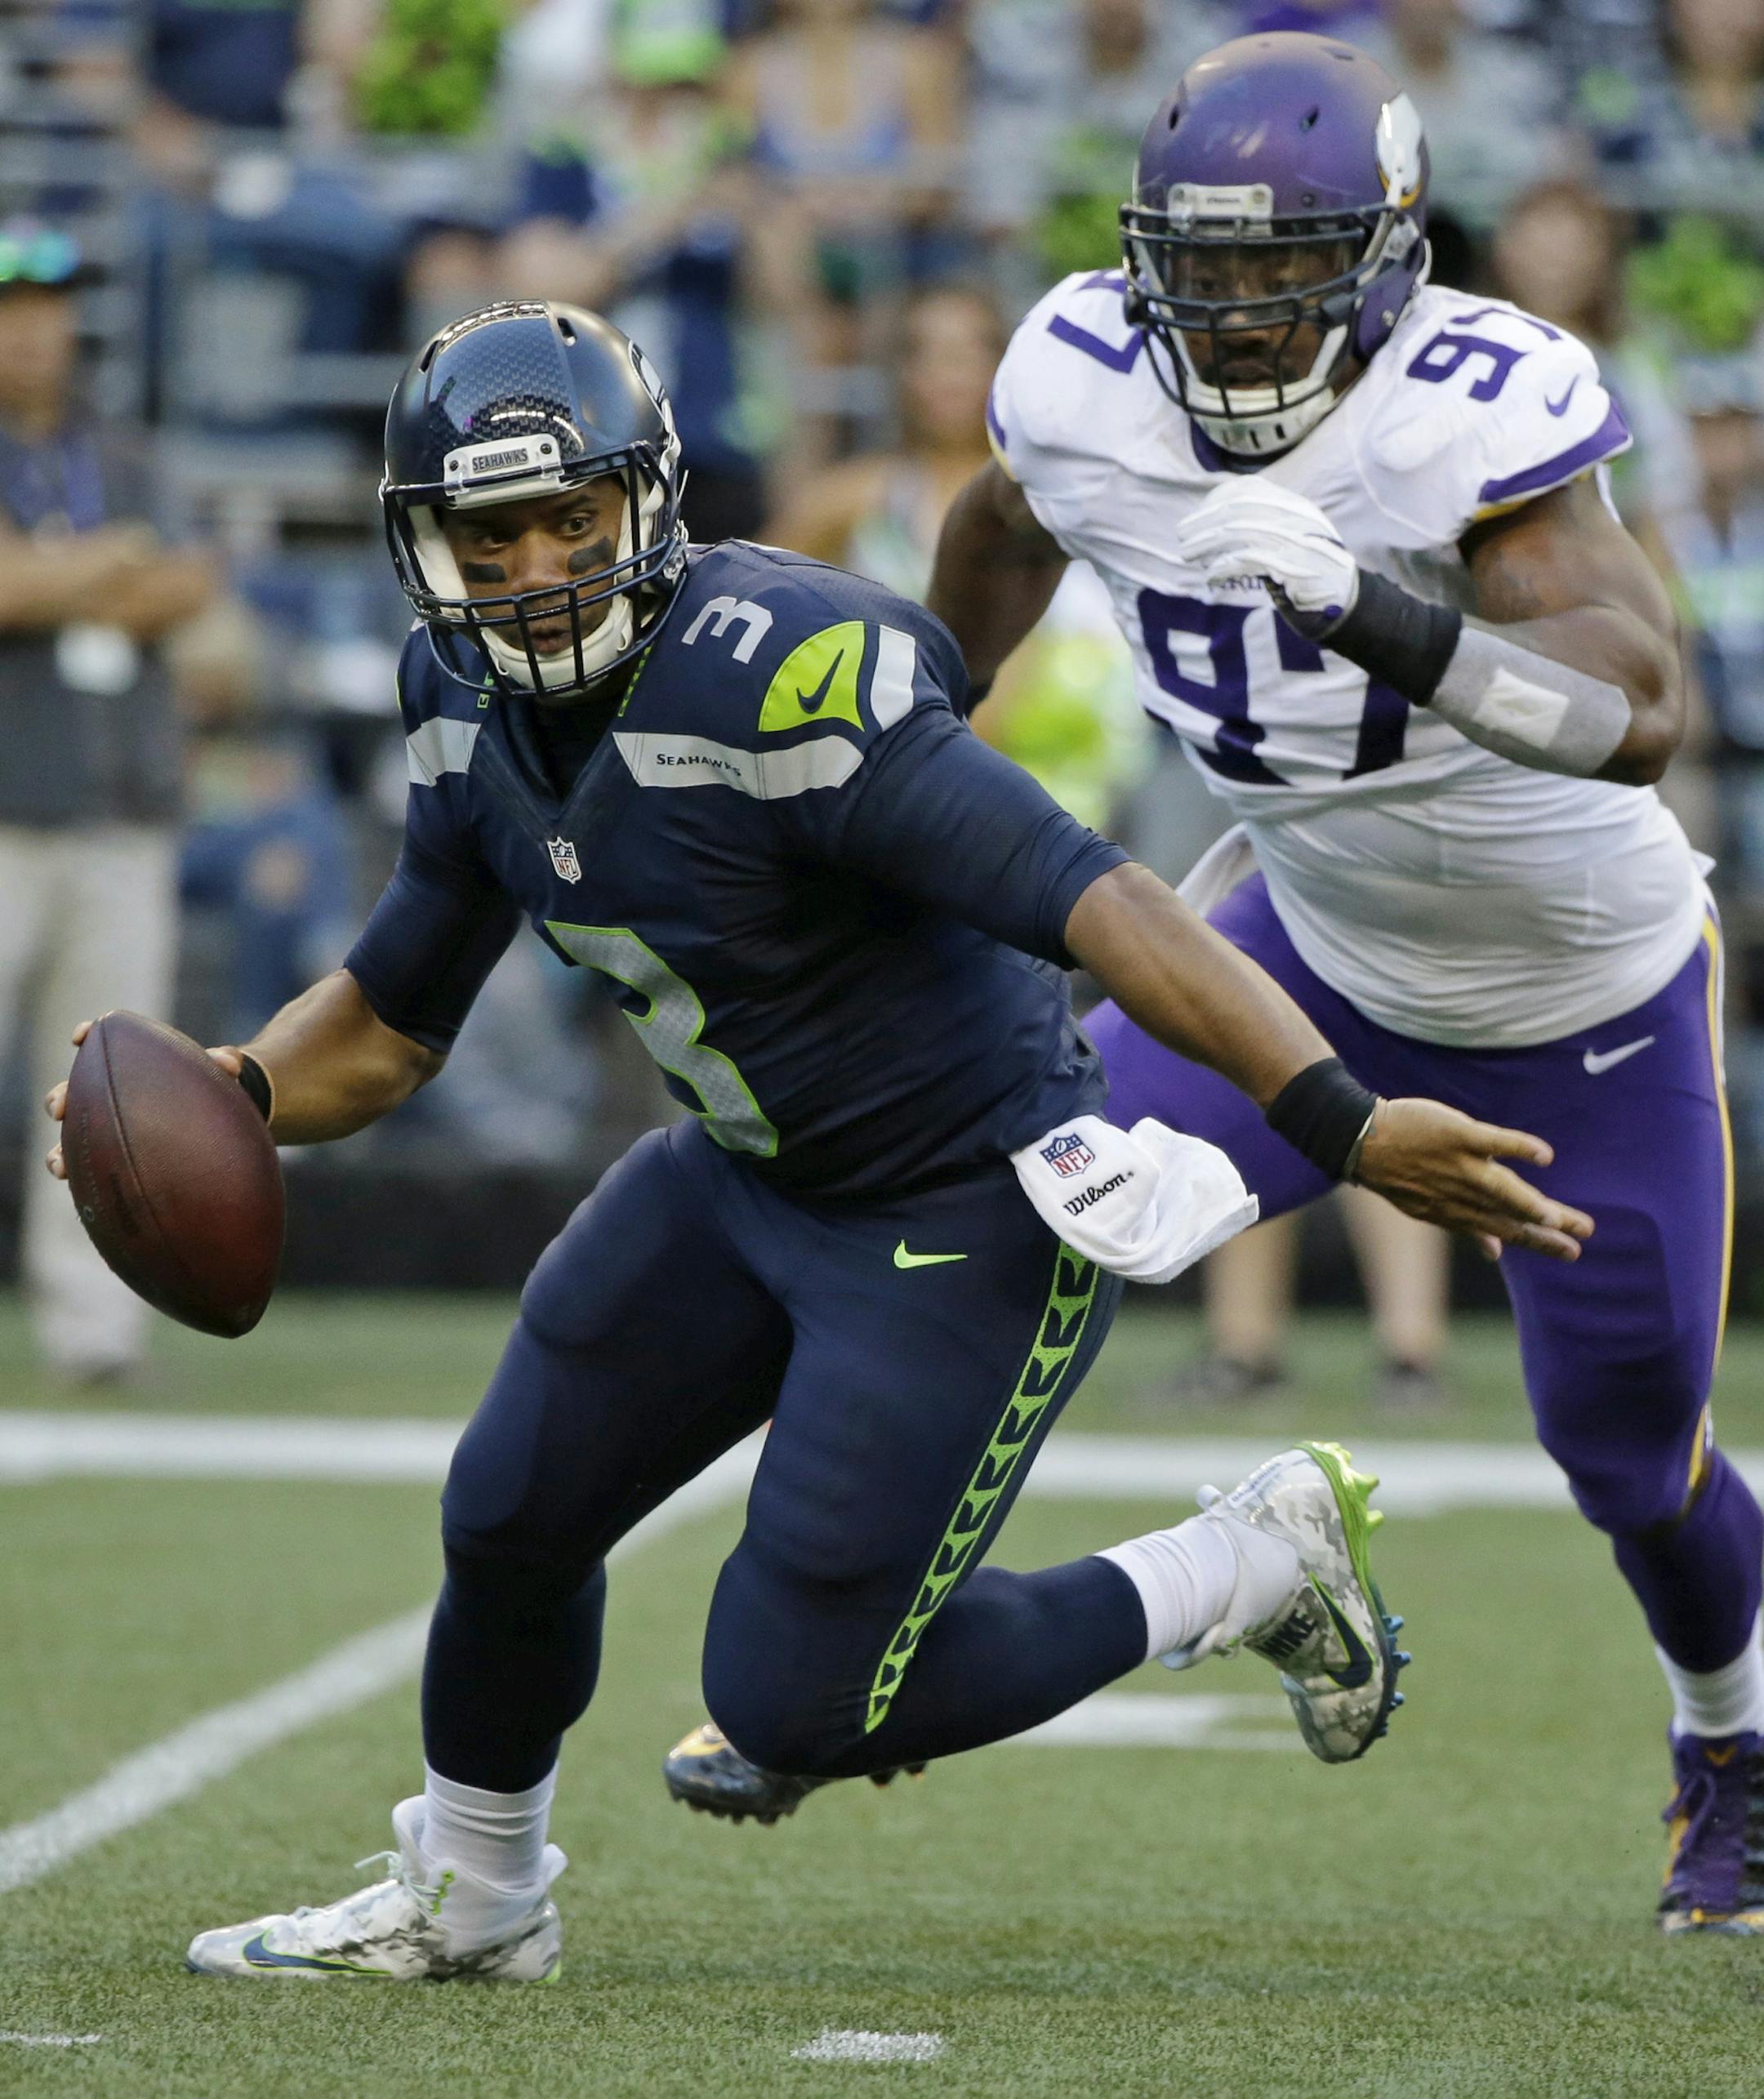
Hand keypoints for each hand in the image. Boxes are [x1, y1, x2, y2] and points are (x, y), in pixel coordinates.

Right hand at [44, 1020, 242, 1181]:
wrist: (224, 1116)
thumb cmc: (214, 1084)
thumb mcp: (220, 1072)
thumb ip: (224, 1062)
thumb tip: (229, 1064)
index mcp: (129, 1063)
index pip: (101, 1042)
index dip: (87, 1036)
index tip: (81, 1036)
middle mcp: (109, 1093)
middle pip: (72, 1092)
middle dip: (60, 1098)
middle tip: (60, 1109)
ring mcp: (108, 1126)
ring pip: (74, 1136)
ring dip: (60, 1150)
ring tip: (59, 1165)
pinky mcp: (115, 1154)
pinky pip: (89, 1166)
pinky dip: (78, 1174)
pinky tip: (74, 1185)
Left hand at [1174, 479, 1359, 632]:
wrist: (1344, 602)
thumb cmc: (1309, 573)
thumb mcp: (1291, 538)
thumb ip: (1265, 524)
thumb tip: (1218, 520)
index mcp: (1295, 506)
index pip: (1248, 488)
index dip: (1216, 499)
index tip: (1197, 516)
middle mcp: (1295, 517)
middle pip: (1238, 508)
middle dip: (1203, 521)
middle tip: (1181, 536)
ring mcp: (1294, 541)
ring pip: (1237, 531)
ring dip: (1206, 543)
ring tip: (1187, 555)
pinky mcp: (1290, 567)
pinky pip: (1246, 560)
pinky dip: (1223, 567)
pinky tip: (1211, 577)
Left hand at [1352, 1098, 1592, 1262]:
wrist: (1361, 1141)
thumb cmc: (1401, 1173)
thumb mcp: (1431, 1209)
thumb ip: (1469, 1229)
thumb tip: (1496, 1254)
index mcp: (1460, 1214)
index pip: (1507, 1231)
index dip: (1539, 1243)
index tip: (1572, 1253)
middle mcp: (1463, 1195)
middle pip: (1511, 1215)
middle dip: (1547, 1229)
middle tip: (1582, 1238)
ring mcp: (1459, 1166)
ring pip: (1502, 1188)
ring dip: (1530, 1204)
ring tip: (1559, 1217)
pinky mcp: (1455, 1135)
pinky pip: (1491, 1142)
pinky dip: (1517, 1148)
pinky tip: (1544, 1156)